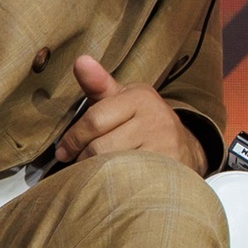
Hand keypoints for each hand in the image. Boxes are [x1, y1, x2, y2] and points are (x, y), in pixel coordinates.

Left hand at [54, 56, 208, 175]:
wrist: (184, 149)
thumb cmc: (142, 123)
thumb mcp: (123, 100)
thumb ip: (98, 84)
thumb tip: (80, 60)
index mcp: (141, 97)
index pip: (94, 120)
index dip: (73, 139)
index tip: (64, 152)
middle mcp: (156, 119)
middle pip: (100, 148)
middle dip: (84, 160)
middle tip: (81, 165)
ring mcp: (165, 147)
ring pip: (112, 168)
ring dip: (98, 175)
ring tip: (98, 174)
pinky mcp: (169, 172)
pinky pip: (128, 183)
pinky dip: (115, 186)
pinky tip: (116, 184)